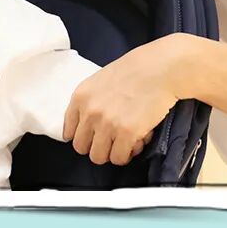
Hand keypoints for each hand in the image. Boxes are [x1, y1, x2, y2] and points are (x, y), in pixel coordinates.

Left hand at [63, 35, 186, 165]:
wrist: (157, 69)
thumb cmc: (131, 72)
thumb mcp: (98, 82)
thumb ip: (89, 103)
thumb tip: (86, 127)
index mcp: (80, 97)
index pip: (68, 131)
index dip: (83, 136)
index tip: (93, 137)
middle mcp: (89, 112)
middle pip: (81, 147)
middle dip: (96, 146)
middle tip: (111, 140)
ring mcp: (106, 124)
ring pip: (99, 157)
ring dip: (112, 152)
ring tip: (125, 140)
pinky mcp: (126, 133)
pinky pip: (119, 158)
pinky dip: (128, 153)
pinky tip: (137, 140)